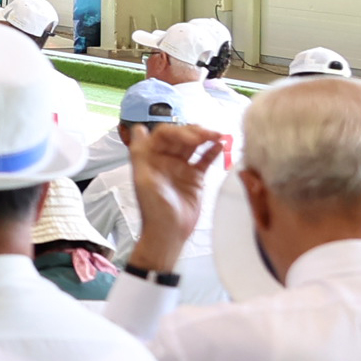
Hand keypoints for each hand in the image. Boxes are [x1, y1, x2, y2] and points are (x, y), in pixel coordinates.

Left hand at [124, 121, 229, 266]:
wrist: (169, 232)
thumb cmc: (153, 208)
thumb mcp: (144, 180)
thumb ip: (141, 154)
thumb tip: (139, 128)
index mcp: (150, 158)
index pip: (163, 135)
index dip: (178, 132)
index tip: (193, 139)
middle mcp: (165, 159)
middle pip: (181, 137)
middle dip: (196, 132)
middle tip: (211, 135)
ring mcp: (180, 167)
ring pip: (194, 145)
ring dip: (206, 138)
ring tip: (219, 136)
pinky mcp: (195, 177)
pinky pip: (205, 160)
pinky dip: (213, 152)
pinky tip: (221, 146)